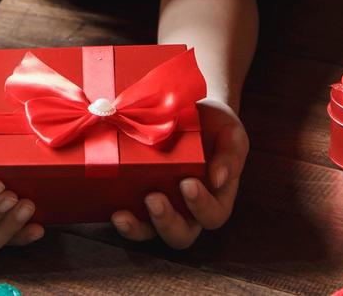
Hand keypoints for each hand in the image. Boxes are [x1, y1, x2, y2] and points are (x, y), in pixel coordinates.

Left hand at [110, 98, 248, 248]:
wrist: (187, 108)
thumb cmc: (214, 125)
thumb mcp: (230, 133)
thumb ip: (231, 153)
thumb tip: (219, 178)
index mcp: (214, 197)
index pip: (213, 215)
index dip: (201, 206)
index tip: (188, 183)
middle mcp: (187, 210)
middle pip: (181, 235)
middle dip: (166, 222)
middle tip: (154, 198)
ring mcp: (160, 206)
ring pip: (151, 233)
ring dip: (136, 229)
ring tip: (123, 214)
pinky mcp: (136, 198)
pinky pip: (129, 218)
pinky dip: (120, 219)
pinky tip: (111, 209)